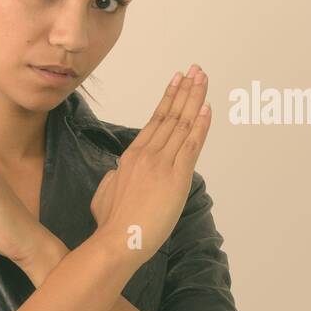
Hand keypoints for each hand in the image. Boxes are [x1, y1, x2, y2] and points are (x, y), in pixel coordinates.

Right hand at [90, 64, 211, 267]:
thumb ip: (112, 179)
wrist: (118, 240)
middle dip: (185, 91)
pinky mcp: (177, 177)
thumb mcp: (104, 194)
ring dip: (194, 99)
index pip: (154, 122)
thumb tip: (116, 175)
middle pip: (170, 116)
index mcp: (130, 157)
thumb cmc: (110, 224)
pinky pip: (192, 145)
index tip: (177, 82)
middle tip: (195, 71)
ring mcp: (162, 164)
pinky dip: (200, 125)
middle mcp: (147, 154)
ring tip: (203, 80)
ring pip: (182, 124)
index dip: (168, 100)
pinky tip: (207, 108)